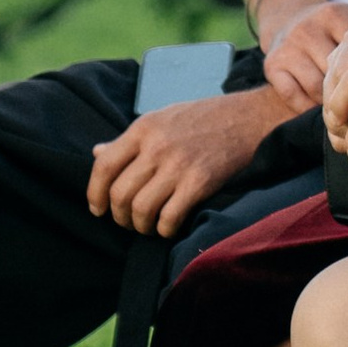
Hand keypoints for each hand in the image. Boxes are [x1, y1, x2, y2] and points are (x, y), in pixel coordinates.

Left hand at [87, 89, 275, 239]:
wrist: (252, 117)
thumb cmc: (206, 118)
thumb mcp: (163, 118)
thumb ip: (130, 139)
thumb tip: (97, 152)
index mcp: (144, 127)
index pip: (104, 165)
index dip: (94, 193)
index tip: (98, 208)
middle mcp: (158, 145)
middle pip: (120, 193)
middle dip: (119, 216)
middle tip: (128, 222)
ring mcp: (179, 164)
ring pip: (141, 209)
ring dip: (140, 226)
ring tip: (148, 226)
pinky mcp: (201, 182)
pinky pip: (169, 217)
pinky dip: (164, 229)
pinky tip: (168, 226)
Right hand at [261, 0, 347, 106]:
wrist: (288, 15)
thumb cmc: (333, 26)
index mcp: (335, 15)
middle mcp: (308, 29)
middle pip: (338, 74)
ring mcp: (288, 47)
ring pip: (317, 88)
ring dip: (333, 104)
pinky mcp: (272, 65)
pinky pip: (294, 96)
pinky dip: (309, 107)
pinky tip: (322, 109)